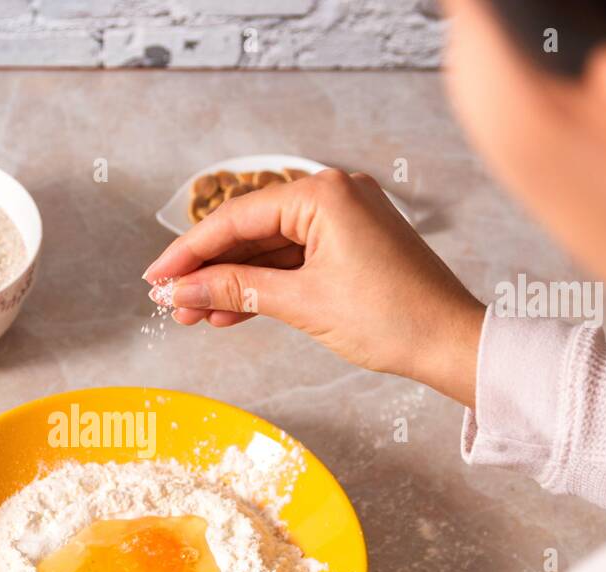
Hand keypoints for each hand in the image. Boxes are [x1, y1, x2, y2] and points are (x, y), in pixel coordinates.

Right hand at [144, 168, 485, 406]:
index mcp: (324, 194)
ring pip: (268, 250)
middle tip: (170, 302)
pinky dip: (262, 287)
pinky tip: (228, 312)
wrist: (450, 343)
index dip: (189, 251)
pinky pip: (292, 261)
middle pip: (249, 231)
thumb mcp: (302, 303)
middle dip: (208, 271)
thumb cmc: (392, 317)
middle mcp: (333, 195)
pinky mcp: (349, 246)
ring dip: (231, 284)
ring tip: (193, 316)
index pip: (236, 218)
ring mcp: (343, 220)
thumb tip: (183, 289)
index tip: (155, 277)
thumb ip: (236, 289)